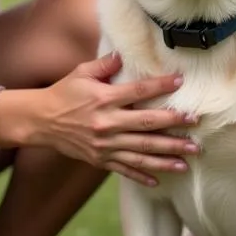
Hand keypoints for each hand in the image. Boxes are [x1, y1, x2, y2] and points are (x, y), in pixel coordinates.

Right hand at [34, 52, 199, 186]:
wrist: (40, 121)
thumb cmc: (64, 93)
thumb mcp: (81, 73)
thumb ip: (105, 65)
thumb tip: (123, 55)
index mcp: (104, 99)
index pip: (139, 92)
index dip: (161, 85)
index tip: (180, 81)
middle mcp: (107, 124)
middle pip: (146, 125)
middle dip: (174, 125)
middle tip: (196, 124)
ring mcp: (105, 145)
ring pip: (142, 152)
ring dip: (167, 156)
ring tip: (189, 159)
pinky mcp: (100, 160)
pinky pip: (125, 169)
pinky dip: (142, 176)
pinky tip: (161, 180)